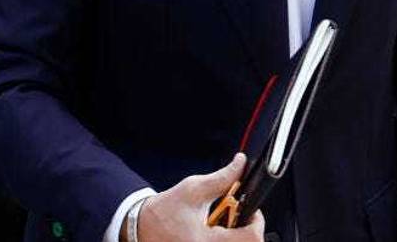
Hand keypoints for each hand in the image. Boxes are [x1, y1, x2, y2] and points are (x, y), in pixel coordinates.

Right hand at [136, 153, 264, 240]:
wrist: (140, 228)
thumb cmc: (164, 211)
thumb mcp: (193, 190)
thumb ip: (222, 178)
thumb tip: (240, 164)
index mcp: (206, 241)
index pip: (251, 238)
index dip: (256, 220)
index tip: (250, 210)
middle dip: (248, 230)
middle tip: (238, 217)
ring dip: (238, 237)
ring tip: (224, 225)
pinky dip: (228, 240)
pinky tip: (217, 233)